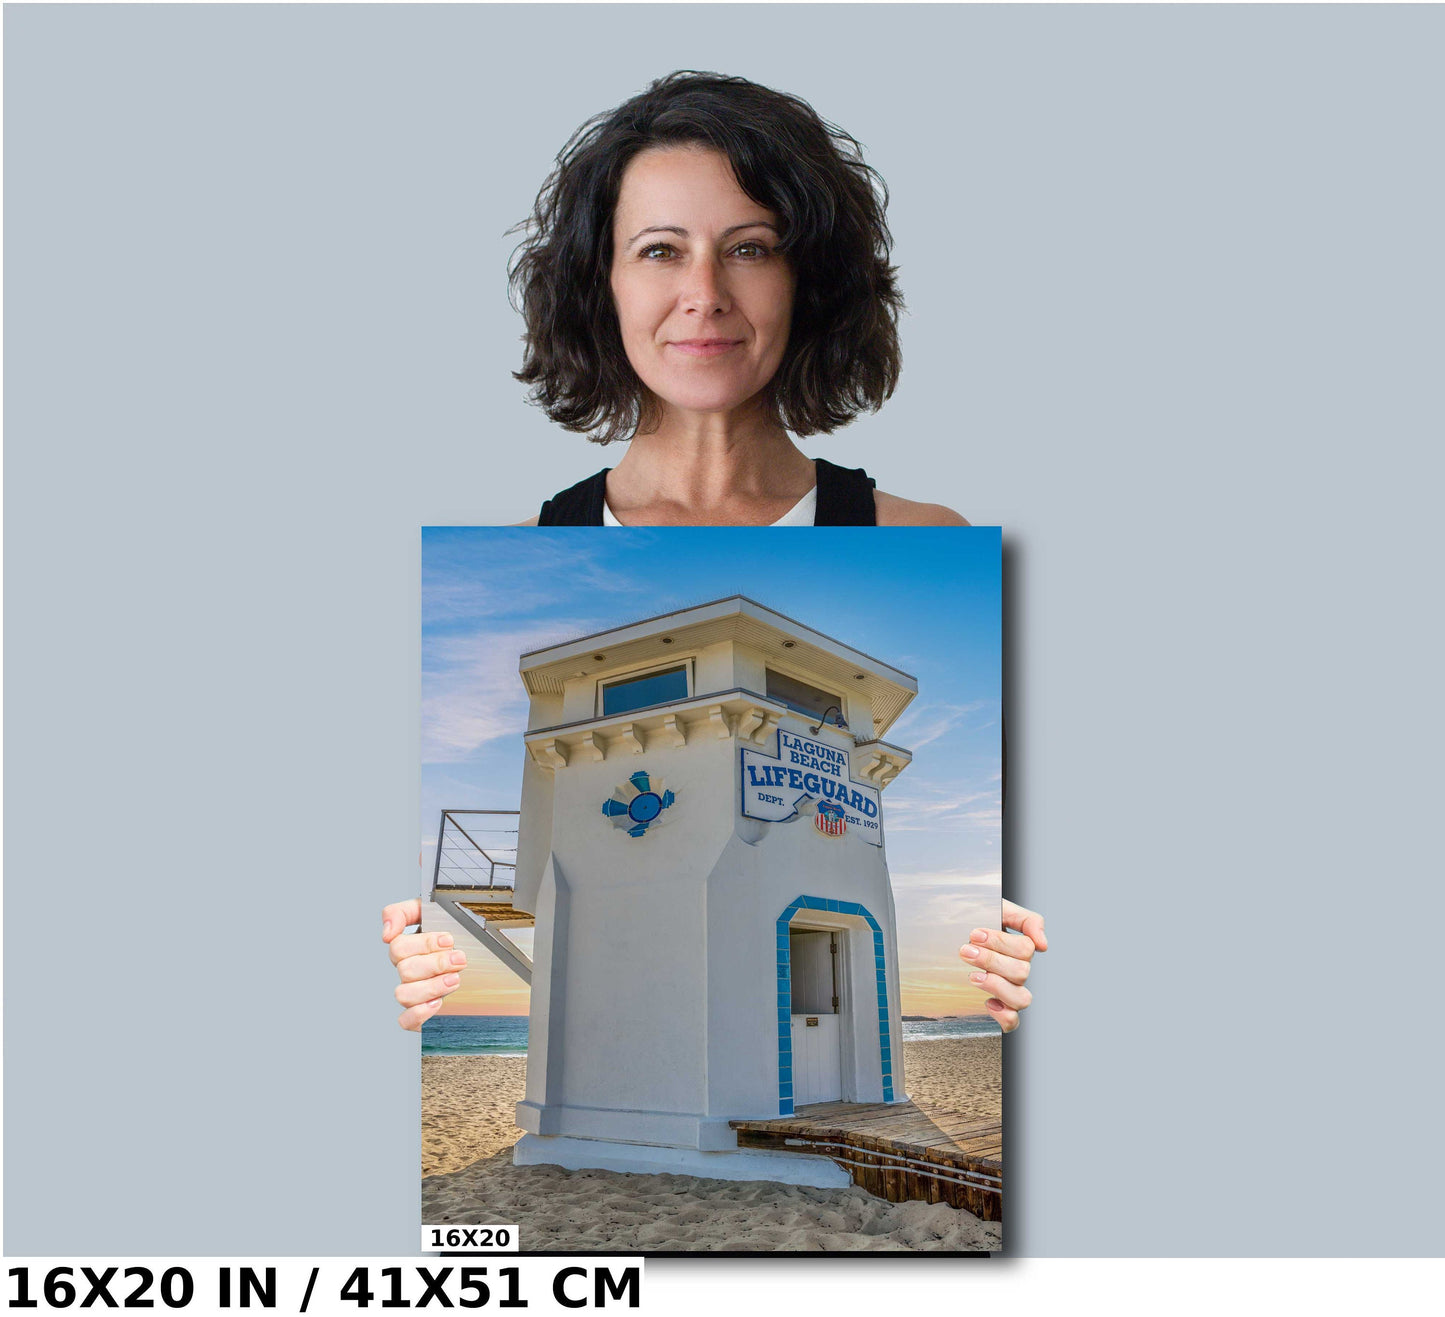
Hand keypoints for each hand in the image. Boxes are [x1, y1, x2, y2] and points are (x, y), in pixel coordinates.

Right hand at [382, 898, 467, 1030]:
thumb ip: (404, 912)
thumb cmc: (459, 936)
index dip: (424, 944)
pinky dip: (419, 1013)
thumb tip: (386, 932)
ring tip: (455, 980)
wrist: (487, 964)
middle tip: (460, 959)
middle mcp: (409, 972)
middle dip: (436, 963)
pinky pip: (405, 1021)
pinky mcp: (420, 1015)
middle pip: (405, 970)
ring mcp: (414, 994)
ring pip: (403, 995)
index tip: (449, 940)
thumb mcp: (436, 912)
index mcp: (409, 949)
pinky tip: (438, 1003)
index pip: (398, 947)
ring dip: (431, 987)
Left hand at [961, 898, 1046, 1032]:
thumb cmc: (972, 919)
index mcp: (1020, 947)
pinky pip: (1012, 1022)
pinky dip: (1004, 1016)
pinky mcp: (997, 1007)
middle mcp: (1017, 970)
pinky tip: (988, 1002)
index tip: (974, 934)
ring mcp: (1008, 990)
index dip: (1000, 942)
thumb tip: (1043, 944)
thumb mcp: (998, 908)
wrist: (945, 930)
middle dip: (991, 960)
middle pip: (1022, 972)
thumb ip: (1026, 919)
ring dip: (997, 986)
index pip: (1026, 949)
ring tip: (973, 976)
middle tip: (966, 951)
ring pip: (1022, 999)